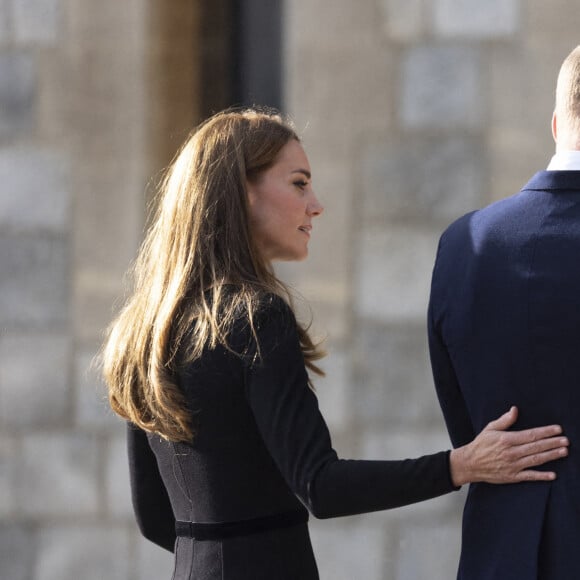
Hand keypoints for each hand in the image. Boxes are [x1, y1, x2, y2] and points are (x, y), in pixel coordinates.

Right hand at [449, 406, 568, 486]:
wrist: (470, 463)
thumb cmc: (480, 444)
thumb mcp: (490, 429)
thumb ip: (504, 420)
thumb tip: (515, 410)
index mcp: (506, 439)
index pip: (530, 434)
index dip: (545, 432)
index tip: (557, 429)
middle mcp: (511, 452)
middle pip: (536, 447)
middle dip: (552, 443)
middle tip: (566, 440)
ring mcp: (513, 465)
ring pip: (535, 460)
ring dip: (551, 455)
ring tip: (564, 451)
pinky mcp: (512, 476)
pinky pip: (529, 476)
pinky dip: (541, 476)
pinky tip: (553, 474)